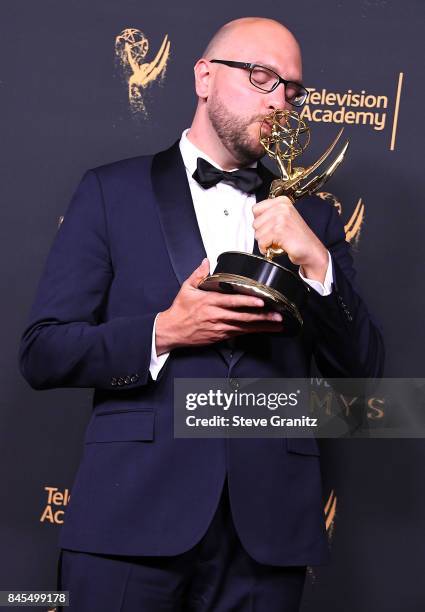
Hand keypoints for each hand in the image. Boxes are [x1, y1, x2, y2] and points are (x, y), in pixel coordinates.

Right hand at [155, 259, 283, 354]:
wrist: (171, 331)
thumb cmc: (179, 310)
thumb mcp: (186, 289)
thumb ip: (198, 274)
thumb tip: (206, 262)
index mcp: (209, 302)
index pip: (232, 301)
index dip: (248, 302)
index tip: (261, 301)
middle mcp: (216, 315)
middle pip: (243, 316)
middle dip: (262, 316)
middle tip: (278, 315)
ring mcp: (220, 327)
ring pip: (244, 327)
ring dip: (262, 326)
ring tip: (277, 324)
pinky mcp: (220, 336)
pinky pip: (239, 333)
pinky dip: (253, 332)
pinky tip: (264, 330)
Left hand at [252, 196, 327, 281]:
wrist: (311, 250)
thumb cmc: (298, 237)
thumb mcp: (285, 218)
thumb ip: (270, 214)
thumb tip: (254, 218)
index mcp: (282, 202)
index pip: (256, 209)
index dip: (260, 221)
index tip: (268, 227)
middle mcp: (282, 207)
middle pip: (255, 222)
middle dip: (262, 233)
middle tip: (274, 237)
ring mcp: (281, 218)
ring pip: (257, 233)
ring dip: (265, 242)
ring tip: (277, 241)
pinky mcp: (279, 231)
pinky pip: (262, 242)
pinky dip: (266, 248)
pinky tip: (276, 247)